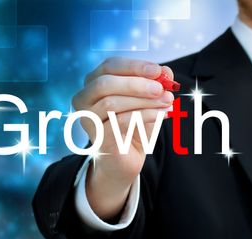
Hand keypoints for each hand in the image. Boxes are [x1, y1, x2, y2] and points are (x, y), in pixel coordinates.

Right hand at [72, 57, 173, 219]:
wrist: (127, 158)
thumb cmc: (134, 125)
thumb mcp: (148, 101)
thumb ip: (156, 85)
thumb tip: (167, 72)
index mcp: (94, 83)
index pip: (110, 66)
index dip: (134, 66)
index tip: (158, 71)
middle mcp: (84, 99)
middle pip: (105, 83)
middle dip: (137, 84)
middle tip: (162, 89)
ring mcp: (88, 119)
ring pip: (111, 102)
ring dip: (144, 101)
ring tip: (167, 102)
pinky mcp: (97, 137)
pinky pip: (120, 121)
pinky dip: (144, 115)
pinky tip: (161, 115)